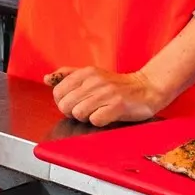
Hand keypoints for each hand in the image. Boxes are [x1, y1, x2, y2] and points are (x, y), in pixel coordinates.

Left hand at [48, 67, 168, 126]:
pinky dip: (99, 121)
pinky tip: (107, 116)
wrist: (147, 88)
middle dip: (73, 112)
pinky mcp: (118, 106)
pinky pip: (96, 120)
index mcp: (86, 72)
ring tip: (98, 112)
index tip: (75, 103)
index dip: (63, 102)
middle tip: (87, 110)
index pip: (57, 92)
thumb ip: (68, 75)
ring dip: (86, 118)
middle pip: (65, 105)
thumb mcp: (91, 74)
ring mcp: (107, 93)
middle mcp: (95, 81)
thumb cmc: (117, 85)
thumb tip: (47, 79)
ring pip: (78, 113)